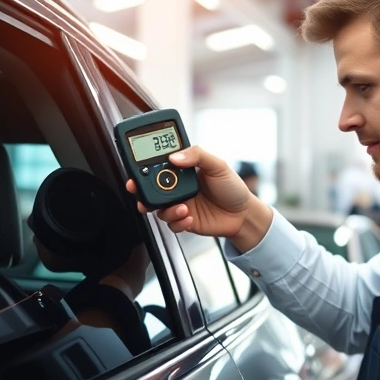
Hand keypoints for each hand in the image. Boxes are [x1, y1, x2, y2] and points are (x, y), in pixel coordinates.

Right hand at [124, 146, 272, 251]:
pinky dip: (177, 221)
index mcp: (182, 170)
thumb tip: (175, 156)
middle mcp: (177, 187)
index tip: (136, 166)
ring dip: (167, 209)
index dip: (143, 165)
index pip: (158, 165)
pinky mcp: (183, 220)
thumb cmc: (231, 187)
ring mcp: (179, 204)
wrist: (243, 214)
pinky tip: (189, 218)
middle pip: (149, 188)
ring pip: (158, 208)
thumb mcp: (218, 165)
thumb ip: (197, 155)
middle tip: (138, 189)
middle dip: (140, 190)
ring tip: (183, 207)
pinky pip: (171, 223)